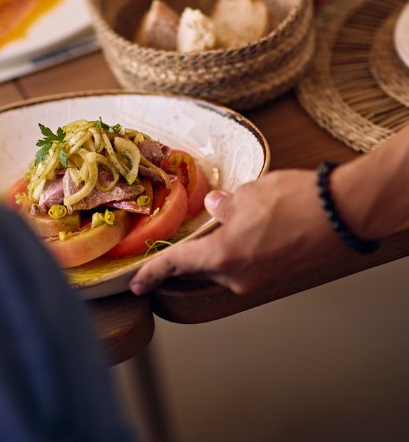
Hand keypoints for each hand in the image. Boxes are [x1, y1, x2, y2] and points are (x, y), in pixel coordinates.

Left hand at [129, 169, 339, 295]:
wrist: (342, 213)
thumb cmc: (292, 201)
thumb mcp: (247, 194)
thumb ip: (223, 206)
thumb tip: (214, 206)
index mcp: (222, 256)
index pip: (176, 265)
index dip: (152, 273)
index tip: (137, 284)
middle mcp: (237, 276)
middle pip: (199, 268)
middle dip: (187, 257)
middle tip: (173, 249)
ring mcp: (259, 280)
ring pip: (224, 266)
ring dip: (217, 249)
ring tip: (222, 224)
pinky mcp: (277, 276)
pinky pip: (246, 265)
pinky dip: (238, 250)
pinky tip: (246, 231)